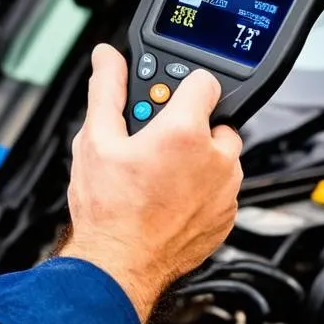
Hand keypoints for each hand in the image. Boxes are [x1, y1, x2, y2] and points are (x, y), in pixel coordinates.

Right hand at [60, 44, 242, 323]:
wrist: (120, 265)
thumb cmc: (109, 210)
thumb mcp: (95, 140)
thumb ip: (107, 90)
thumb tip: (107, 59)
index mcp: (186, 132)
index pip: (204, 81)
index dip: (180, 88)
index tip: (164, 102)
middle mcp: (216, 159)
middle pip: (212, 120)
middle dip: (185, 126)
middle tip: (151, 146)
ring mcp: (226, 191)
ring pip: (219, 156)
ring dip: (196, 159)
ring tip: (158, 175)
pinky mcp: (228, 217)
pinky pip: (221, 189)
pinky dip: (202, 189)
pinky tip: (169, 198)